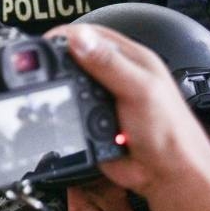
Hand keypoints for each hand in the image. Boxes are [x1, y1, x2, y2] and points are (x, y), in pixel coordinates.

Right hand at [45, 24, 209, 200]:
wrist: (168, 175)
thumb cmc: (171, 132)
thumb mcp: (140, 90)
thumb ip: (110, 64)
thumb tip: (79, 39)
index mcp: (132, 60)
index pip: (93, 35)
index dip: (67, 35)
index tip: (44, 42)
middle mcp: (116, 76)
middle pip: (77, 58)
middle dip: (58, 62)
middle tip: (39, 68)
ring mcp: (103, 100)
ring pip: (70, 86)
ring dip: (61, 90)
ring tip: (51, 92)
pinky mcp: (93, 122)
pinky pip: (70, 113)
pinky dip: (64, 113)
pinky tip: (65, 114)